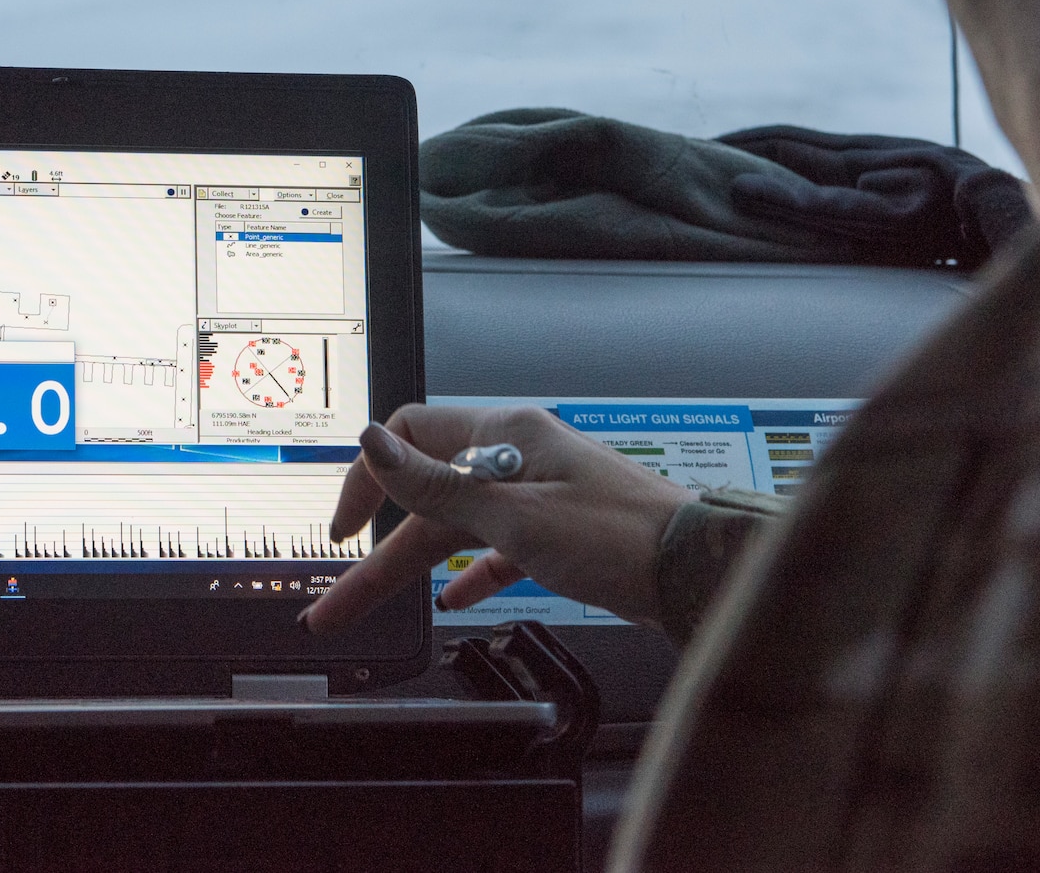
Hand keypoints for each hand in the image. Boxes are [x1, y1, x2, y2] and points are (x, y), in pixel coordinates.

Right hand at [300, 404, 692, 634]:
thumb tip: (371, 442)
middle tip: (339, 598)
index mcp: (504, 435)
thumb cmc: (622, 537)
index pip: (408, 436)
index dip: (368, 479)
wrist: (700, 573)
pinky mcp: (557, 532)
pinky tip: (456, 598)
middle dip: (378, 547)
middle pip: (427, 495)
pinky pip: (496, 546)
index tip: (342, 529)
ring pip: (457, 526)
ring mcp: (537, 493)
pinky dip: (470, 572)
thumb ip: (436, 486)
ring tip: (374, 605)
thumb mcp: (515, 517)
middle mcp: (516, 456)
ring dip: (415, 564)